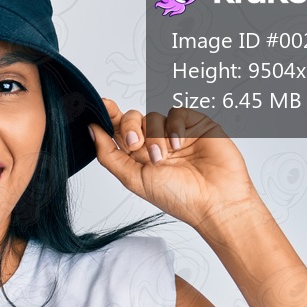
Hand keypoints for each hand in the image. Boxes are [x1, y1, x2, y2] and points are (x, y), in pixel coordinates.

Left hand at [87, 101, 260, 231]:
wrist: (216, 201)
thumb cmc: (178, 197)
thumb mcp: (133, 179)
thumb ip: (109, 155)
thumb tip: (91, 131)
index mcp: (138, 156)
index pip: (118, 130)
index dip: (108, 116)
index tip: (100, 105)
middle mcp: (155, 143)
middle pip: (132, 119)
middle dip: (129, 127)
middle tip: (135, 145)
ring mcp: (175, 133)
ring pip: (153, 116)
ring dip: (155, 136)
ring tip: (165, 157)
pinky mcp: (196, 125)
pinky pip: (176, 112)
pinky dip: (174, 127)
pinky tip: (180, 145)